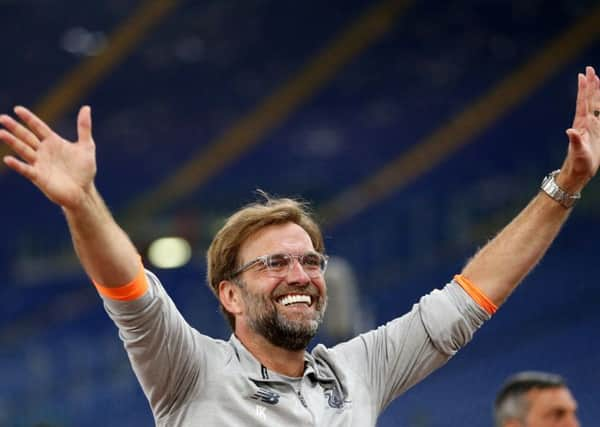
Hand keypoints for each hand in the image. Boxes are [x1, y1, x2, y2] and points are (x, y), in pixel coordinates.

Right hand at [0, 105, 96, 209]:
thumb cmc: (84, 170)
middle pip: (27, 137)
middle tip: (2, 118)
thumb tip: (86, 107)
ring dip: (12, 142)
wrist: (83, 191)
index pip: (38, 127)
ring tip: (1, 133)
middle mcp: (43, 151)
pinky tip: (8, 159)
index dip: (29, 118)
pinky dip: (17, 165)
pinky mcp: (39, 177)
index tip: (17, 109)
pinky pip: (26, 169)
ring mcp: (40, 164)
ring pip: (23, 150)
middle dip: (15, 128)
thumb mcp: (87, 146)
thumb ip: (84, 127)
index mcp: (53, 142)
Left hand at [560, 66, 599, 191]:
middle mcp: (585, 122)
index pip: (584, 102)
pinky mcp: (596, 132)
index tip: (583, 75)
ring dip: (595, 91)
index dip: (584, 89)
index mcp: (582, 124)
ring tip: (595, 78)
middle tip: (589, 68)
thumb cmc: (578, 163)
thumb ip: (575, 141)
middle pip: (589, 99)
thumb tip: (569, 130)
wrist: (578, 171)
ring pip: (594, 104)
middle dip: (589, 84)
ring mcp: (590, 126)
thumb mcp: (578, 152)